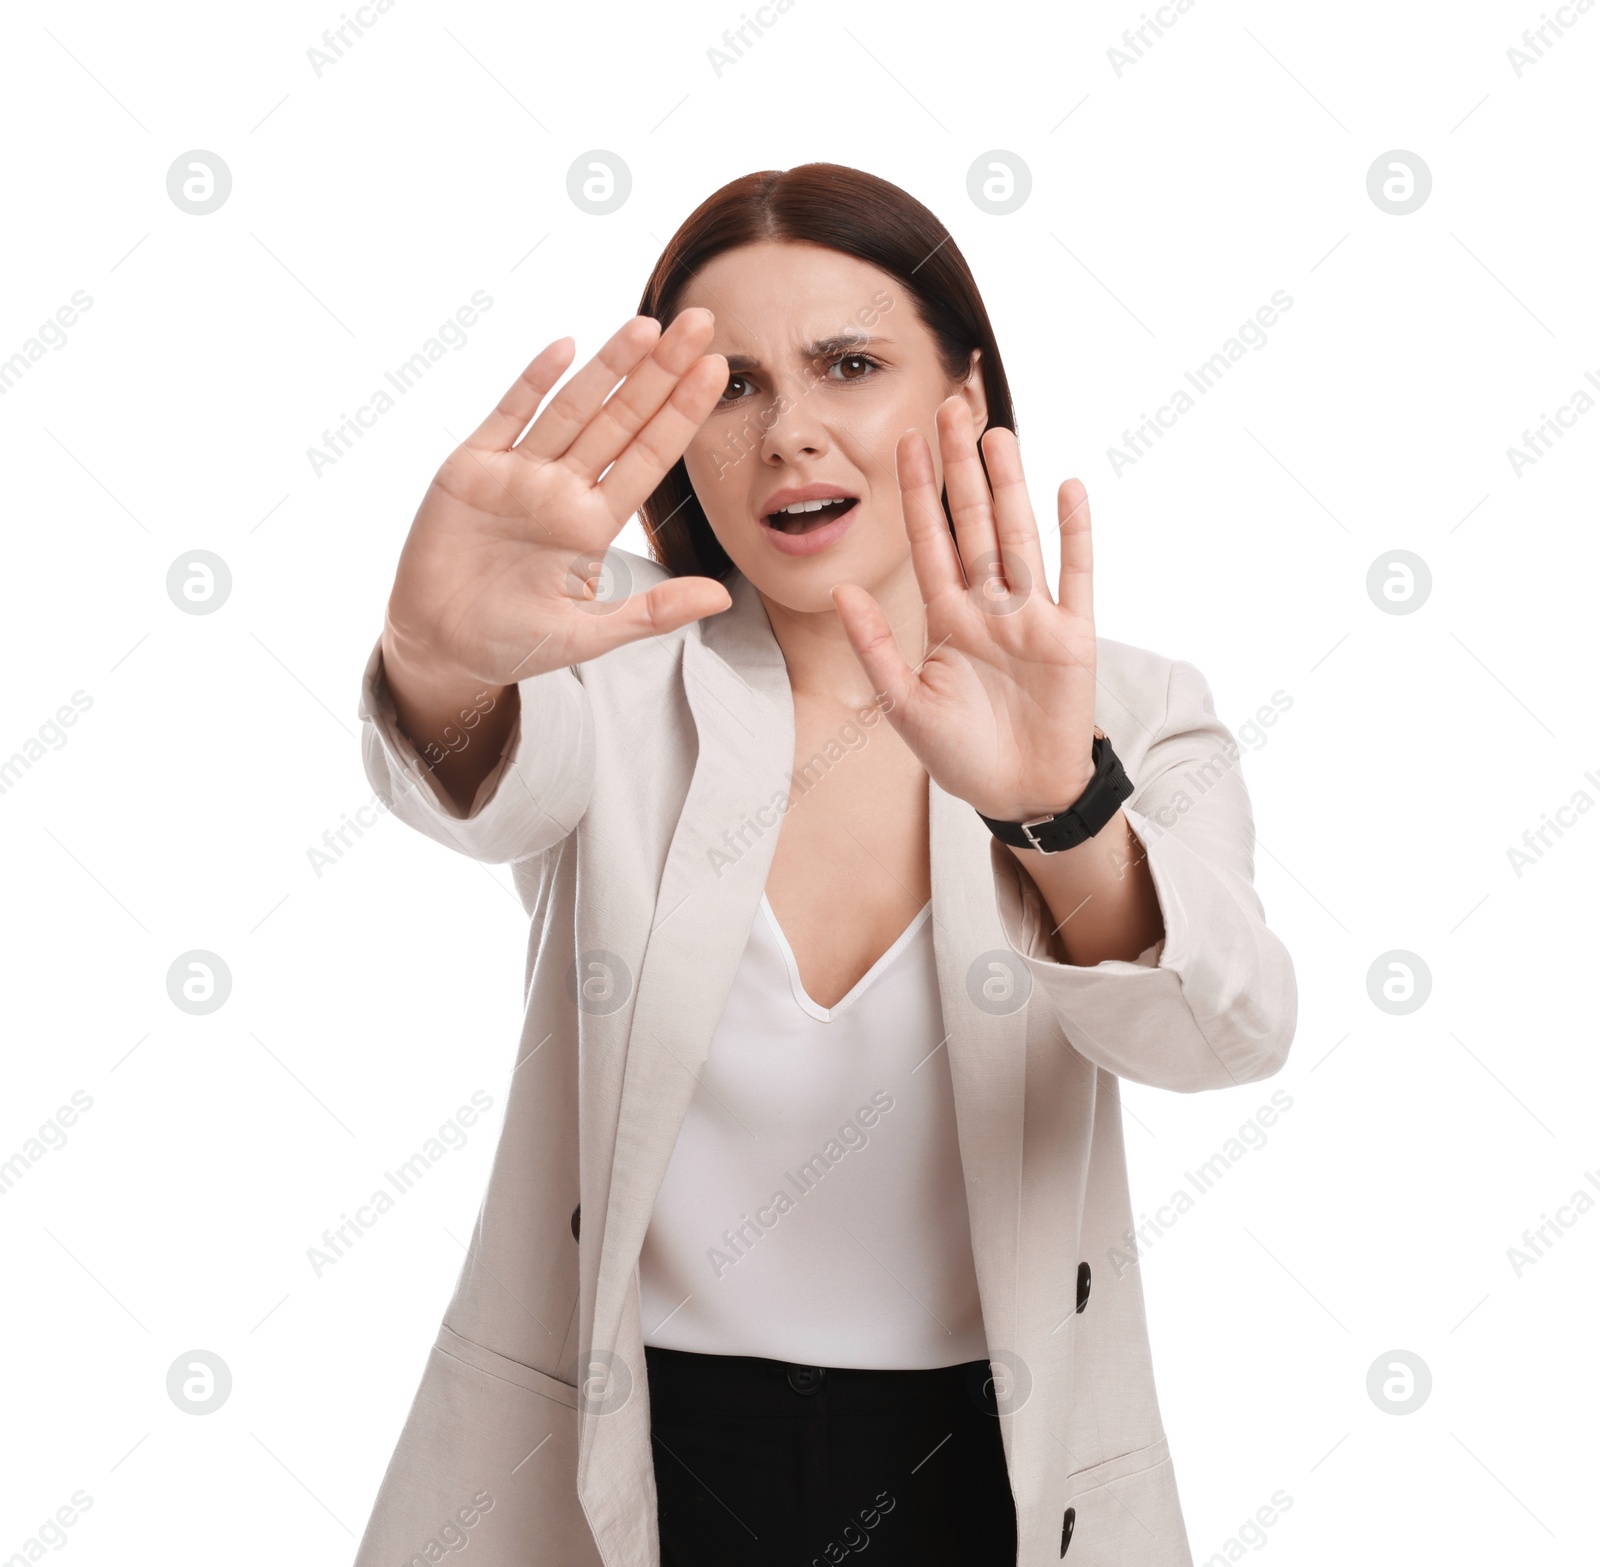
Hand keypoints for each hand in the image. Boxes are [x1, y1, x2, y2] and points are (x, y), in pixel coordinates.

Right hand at [382, 309, 730, 692]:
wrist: (439, 645)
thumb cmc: (514, 643)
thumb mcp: (589, 637)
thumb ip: (652, 613)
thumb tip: (721, 597)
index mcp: (594, 524)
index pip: (650, 458)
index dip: (682, 414)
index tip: (718, 371)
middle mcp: (562, 490)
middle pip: (621, 420)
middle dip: (660, 372)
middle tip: (701, 321)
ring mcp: (518, 474)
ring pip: (571, 409)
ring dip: (608, 367)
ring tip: (648, 326)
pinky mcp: (471, 468)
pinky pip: (507, 417)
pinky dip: (532, 383)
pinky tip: (565, 348)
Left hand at [830, 397, 1098, 822]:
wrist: (1018, 794)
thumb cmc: (960, 756)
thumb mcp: (904, 705)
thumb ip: (876, 648)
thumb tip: (842, 592)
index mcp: (946, 618)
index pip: (928, 541)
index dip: (916, 492)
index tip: (905, 441)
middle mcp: (989, 607)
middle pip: (973, 523)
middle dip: (961, 469)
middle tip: (951, 409)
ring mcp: (1032, 617)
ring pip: (1018, 537)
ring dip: (1009, 487)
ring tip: (998, 435)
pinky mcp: (1072, 637)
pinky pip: (1075, 576)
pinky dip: (1074, 535)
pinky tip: (1069, 488)